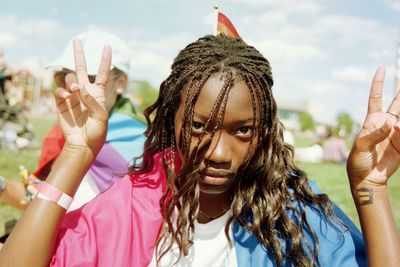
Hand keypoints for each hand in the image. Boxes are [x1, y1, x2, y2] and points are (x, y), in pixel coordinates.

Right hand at [54, 40, 110, 151]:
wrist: (83, 144)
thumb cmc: (97, 132)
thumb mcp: (101, 117)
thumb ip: (93, 102)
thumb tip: (80, 88)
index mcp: (98, 94)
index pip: (101, 73)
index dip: (105, 60)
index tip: (107, 46)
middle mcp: (85, 92)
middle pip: (81, 69)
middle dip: (79, 54)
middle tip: (77, 40)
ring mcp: (73, 96)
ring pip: (70, 79)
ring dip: (72, 82)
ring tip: (76, 91)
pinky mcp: (61, 103)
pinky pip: (59, 91)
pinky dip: (63, 91)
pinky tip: (68, 96)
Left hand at [347, 67, 399, 186]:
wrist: (367, 177)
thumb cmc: (358, 161)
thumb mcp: (360, 147)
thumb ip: (373, 135)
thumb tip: (390, 123)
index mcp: (372, 120)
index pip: (376, 97)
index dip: (378, 83)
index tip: (381, 68)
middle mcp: (386, 123)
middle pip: (397, 102)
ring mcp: (396, 132)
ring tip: (397, 128)